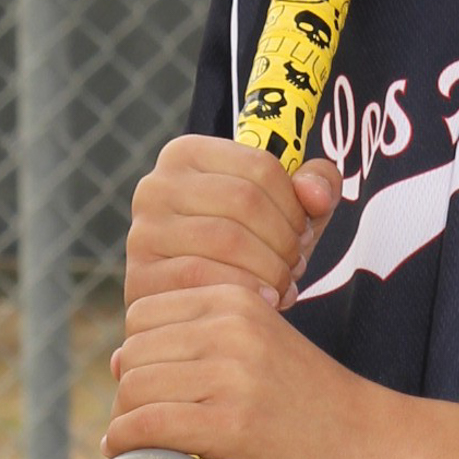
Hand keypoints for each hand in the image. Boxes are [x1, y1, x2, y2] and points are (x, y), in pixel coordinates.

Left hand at [103, 285, 386, 458]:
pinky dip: (125, 441)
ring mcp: (232, 375)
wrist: (372, 444)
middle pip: (135, 352)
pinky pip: (150, 425)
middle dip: (127, 391)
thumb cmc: (312, 403)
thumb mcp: (264, 343)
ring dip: (124, 420)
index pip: (143, 313)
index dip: (135, 352)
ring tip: (136, 442)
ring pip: (136, 388)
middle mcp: (232, 327)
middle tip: (143, 423)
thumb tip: (118, 357)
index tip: (148, 387)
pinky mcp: (232, 424)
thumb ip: (207, 337)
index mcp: (237, 299)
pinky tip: (124, 452)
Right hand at [125, 135, 341, 311]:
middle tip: (297, 265)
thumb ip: (317, 185)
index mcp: (187, 153)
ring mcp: (143, 231)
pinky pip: (203, 278)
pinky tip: (265, 302)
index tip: (305, 232)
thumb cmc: (252, 246)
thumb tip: (315, 195)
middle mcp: (156, 185)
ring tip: (283, 284)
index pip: (260, 166)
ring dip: (271, 268)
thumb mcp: (289, 209)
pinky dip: (245, 291)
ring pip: (227, 239)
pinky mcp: (141, 277)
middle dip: (285, 239)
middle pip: (245, 201)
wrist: (202, 305)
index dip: (297, 205)